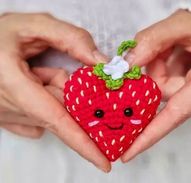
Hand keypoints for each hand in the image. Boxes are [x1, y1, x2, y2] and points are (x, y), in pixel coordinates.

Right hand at [0, 13, 109, 171]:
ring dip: (56, 91)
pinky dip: (47, 99)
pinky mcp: (8, 119)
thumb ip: (71, 39)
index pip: (56, 119)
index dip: (82, 142)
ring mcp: (6, 116)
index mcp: (11, 82)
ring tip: (38, 72)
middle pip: (61, 113)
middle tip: (55, 69)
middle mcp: (7, 105)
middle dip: (70, 93)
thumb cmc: (1, 34)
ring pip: (53, 113)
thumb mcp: (35, 26)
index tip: (103, 161)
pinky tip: (34, 83)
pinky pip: (41, 117)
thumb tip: (100, 63)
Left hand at [122, 10, 190, 161]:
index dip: (151, 134)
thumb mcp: (183, 24)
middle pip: (165, 96)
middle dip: (155, 73)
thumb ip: (153, 40)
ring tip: (172, 50)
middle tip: (162, 51)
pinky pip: (170, 87)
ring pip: (165, 91)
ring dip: (159, 69)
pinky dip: (164, 71)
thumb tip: (128, 63)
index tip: (129, 152)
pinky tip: (173, 57)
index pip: (178, 112)